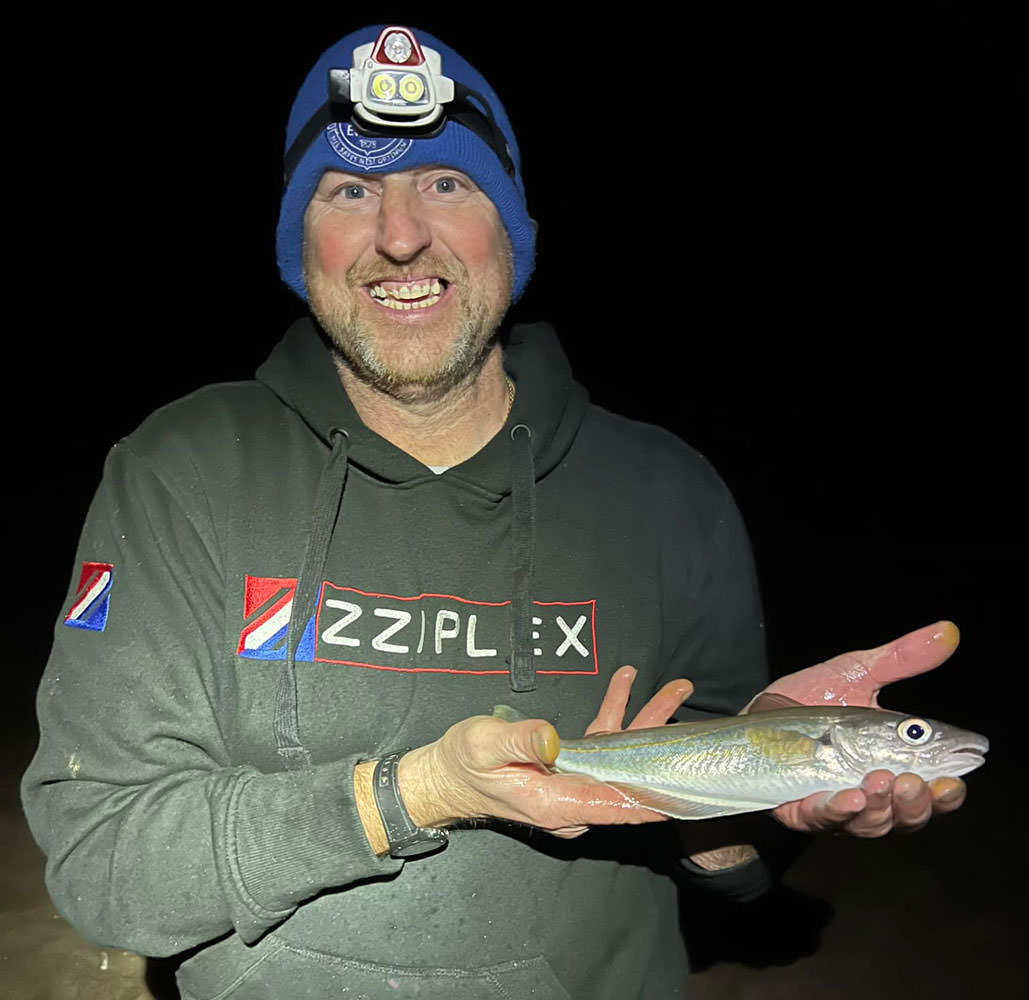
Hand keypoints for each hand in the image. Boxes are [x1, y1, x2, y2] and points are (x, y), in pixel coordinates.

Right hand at [398, 667, 693, 838]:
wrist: (445, 776)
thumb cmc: (461, 763)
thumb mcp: (484, 745)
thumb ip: (519, 740)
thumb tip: (552, 739)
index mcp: (556, 803)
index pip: (616, 803)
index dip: (653, 793)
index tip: (686, 780)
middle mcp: (571, 802)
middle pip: (628, 777)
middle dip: (661, 745)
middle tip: (685, 704)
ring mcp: (572, 788)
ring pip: (620, 759)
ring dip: (645, 724)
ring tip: (674, 689)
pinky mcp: (567, 772)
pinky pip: (601, 748)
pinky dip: (616, 717)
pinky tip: (626, 683)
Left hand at [751, 621, 966, 835]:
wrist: (757, 711)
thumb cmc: (813, 699)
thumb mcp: (859, 673)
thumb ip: (903, 658)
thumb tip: (947, 631)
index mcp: (895, 766)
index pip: (933, 790)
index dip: (948, 791)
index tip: (957, 776)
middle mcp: (872, 793)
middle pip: (908, 816)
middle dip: (916, 803)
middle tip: (913, 780)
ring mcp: (837, 804)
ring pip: (872, 825)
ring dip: (882, 808)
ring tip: (882, 782)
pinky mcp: (800, 809)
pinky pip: (823, 820)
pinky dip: (839, 812)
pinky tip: (849, 798)